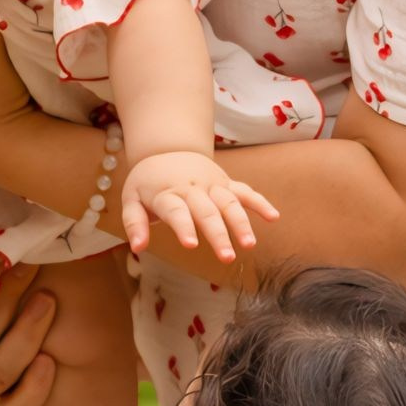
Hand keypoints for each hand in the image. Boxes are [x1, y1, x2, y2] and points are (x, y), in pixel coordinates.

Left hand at [122, 149, 281, 265]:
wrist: (166, 148)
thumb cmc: (147, 182)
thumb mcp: (131, 199)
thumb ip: (134, 223)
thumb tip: (138, 247)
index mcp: (167, 193)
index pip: (176, 211)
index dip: (183, 227)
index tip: (190, 245)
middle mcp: (192, 189)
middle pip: (207, 212)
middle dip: (218, 234)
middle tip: (227, 258)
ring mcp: (212, 185)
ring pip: (229, 203)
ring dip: (241, 223)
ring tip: (250, 245)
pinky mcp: (225, 184)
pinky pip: (245, 191)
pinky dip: (260, 203)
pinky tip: (274, 217)